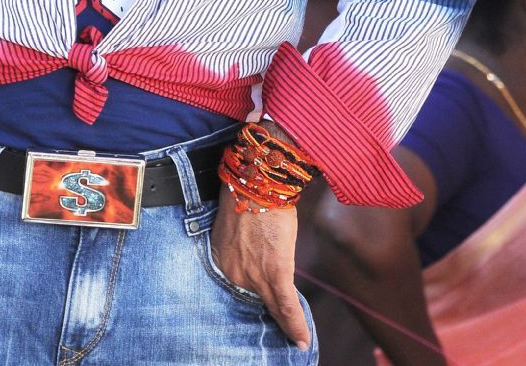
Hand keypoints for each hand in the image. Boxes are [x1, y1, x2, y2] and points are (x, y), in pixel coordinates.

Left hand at [210, 183, 310, 349]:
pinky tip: (302, 339)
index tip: (259, 314)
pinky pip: (286, 306)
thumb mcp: (236, 223)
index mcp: (223, 262)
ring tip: (297, 344)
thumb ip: (240, 244)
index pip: (240, 289)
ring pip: (274, 308)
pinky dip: (295, 325)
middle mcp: (236, 274)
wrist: (258, 181)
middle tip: (281, 337)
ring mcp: (255, 275)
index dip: (253, 302)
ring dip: (287, 328)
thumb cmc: (247, 193)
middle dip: (268, 318)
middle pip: (256, 303)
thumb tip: (254, 248)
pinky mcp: (275, 271)